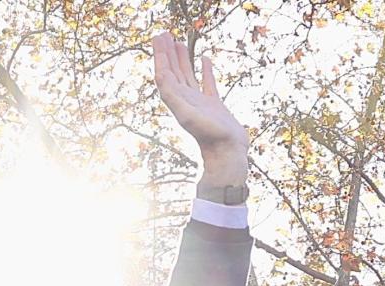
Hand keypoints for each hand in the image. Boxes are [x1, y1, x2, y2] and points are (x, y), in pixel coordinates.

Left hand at [153, 31, 248, 188]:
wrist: (227, 153)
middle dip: (166, 53)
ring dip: (181, 58)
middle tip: (163, 33)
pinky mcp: (214, 104)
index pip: (164, 73)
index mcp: (176, 100)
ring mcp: (199, 101)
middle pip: (172, 71)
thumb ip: (173, 96)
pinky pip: (207, 82)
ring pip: (187, 75)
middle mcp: (184, 100)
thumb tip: (160, 77)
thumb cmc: (208, 137)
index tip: (158, 37)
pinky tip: (205, 58)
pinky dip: (205, 69)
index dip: (159, 55)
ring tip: (177, 41)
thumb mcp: (187, 114)